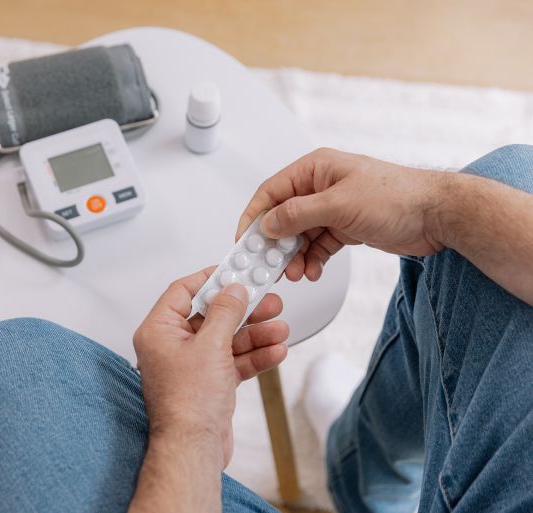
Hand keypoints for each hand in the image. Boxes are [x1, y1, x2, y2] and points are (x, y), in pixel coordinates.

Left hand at [133, 267, 288, 468]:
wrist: (193, 450)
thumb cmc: (186, 404)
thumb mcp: (210, 346)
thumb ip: (225, 313)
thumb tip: (233, 289)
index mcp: (158, 331)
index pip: (183, 292)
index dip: (210, 279)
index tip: (235, 270)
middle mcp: (172, 346)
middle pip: (211, 316)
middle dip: (243, 310)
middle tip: (268, 300)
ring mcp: (191, 366)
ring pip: (227, 339)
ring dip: (255, 334)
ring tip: (280, 328)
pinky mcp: (208, 383)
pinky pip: (233, 361)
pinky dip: (253, 356)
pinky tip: (275, 351)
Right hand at [237, 148, 444, 281]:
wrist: (438, 216)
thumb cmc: (398, 197)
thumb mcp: (339, 204)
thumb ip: (298, 214)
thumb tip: (268, 224)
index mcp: (315, 169)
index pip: (271, 192)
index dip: (254, 218)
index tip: (244, 241)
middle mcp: (320, 187)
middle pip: (282, 216)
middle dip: (275, 243)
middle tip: (268, 265)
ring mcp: (332, 208)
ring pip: (299, 235)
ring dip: (294, 256)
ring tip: (294, 272)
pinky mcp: (344, 227)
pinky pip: (317, 245)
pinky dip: (312, 260)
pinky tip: (312, 271)